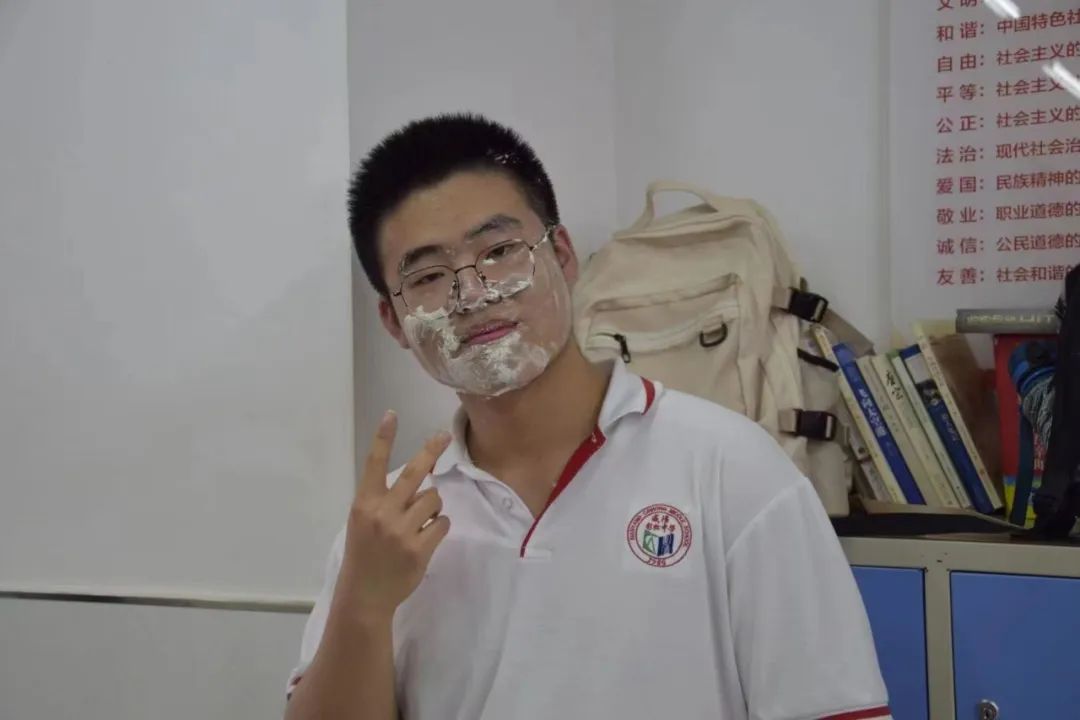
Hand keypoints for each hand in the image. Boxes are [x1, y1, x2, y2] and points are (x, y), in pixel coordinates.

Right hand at [335, 411, 451, 620]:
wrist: (364, 594)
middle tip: (443, 435)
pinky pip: (442, 524)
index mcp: (365, 503)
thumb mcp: (363, 522)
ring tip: (420, 522)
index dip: (383, 437)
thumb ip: (384, 500)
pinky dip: (438, 528)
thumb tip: (417, 479)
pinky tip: (424, 539)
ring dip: (433, 507)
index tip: (391, 415)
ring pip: (434, 499)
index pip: (374, 463)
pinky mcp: (419, 548)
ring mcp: (401, 531)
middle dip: (430, 451)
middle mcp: (382, 512)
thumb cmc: (364, 554)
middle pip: (414, 474)